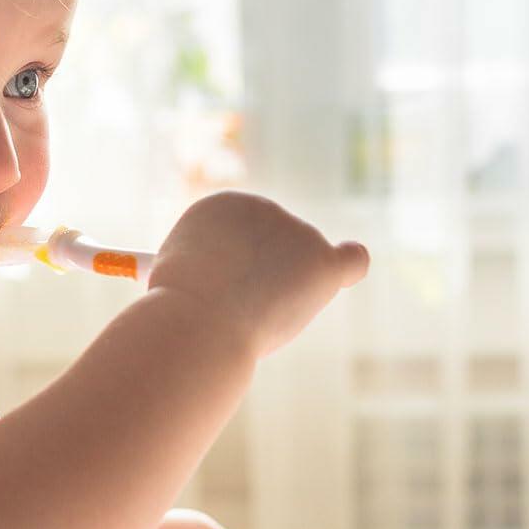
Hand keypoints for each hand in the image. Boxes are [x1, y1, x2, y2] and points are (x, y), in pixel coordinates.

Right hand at [149, 190, 369, 360]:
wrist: (196, 320)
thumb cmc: (178, 312)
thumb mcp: (183, 283)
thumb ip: (218, 279)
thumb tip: (240, 294)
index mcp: (220, 207)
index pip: (238, 243)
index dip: (229, 276)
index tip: (210, 297)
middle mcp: (262, 207)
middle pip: (273, 257)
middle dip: (259, 289)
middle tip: (231, 315)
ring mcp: (296, 232)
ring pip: (300, 277)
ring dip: (282, 303)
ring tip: (252, 318)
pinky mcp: (321, 261)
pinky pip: (350, 260)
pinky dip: (350, 266)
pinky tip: (350, 267)